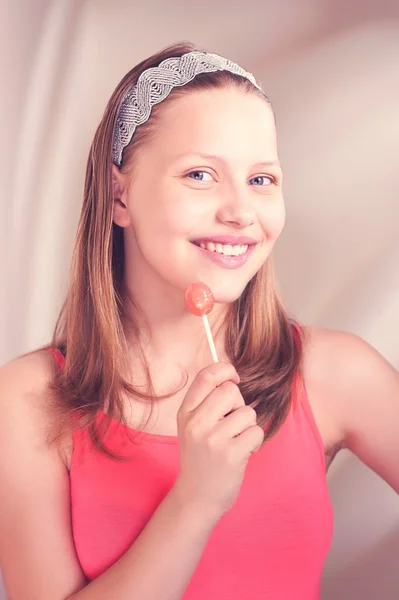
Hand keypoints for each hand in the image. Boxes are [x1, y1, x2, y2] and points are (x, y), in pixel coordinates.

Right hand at [172, 362, 264, 522]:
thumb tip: (231, 376)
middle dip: (239, 404)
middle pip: (230, 391)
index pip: (206, 376)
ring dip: (248, 427)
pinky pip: (256, 432)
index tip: (234, 378)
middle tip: (232, 424)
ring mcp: (212, 440)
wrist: (197, 497)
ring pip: (247, 413)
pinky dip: (255, 442)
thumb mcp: (192, 426)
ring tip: (235, 442)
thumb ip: (206, 402)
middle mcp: (196, 423)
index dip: (225, 370)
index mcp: (185, 413)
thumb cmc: (201, 457)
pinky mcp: (230, 455)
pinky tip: (242, 453)